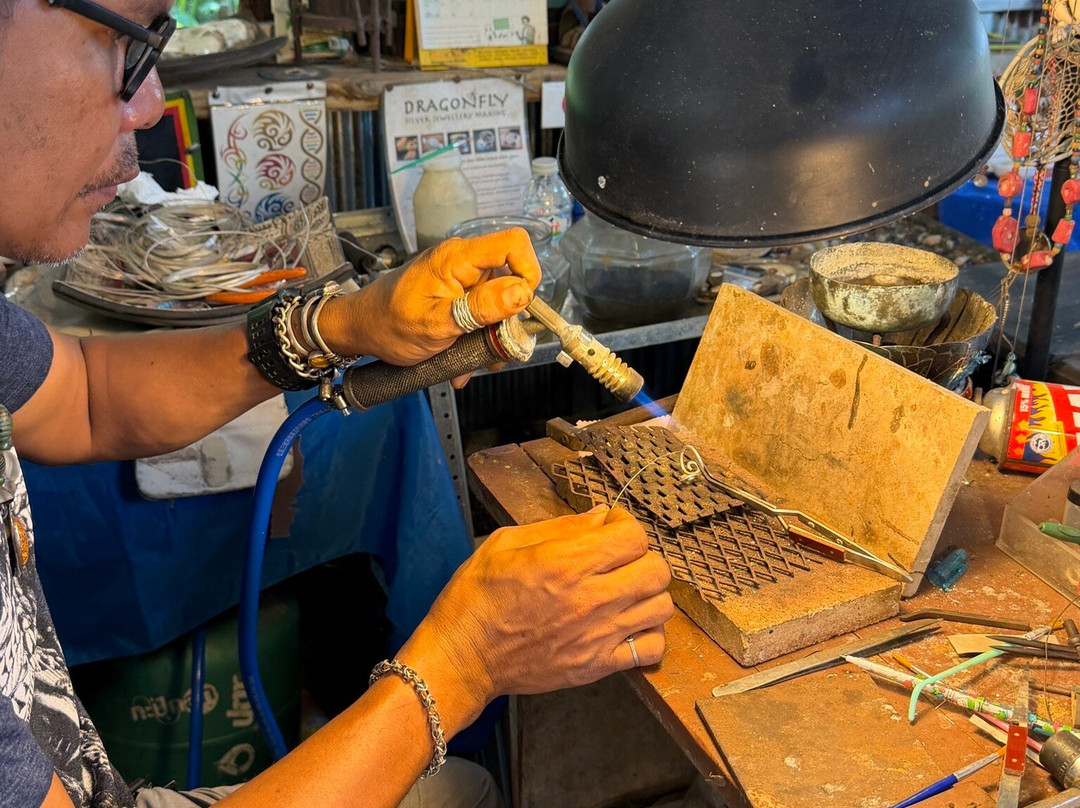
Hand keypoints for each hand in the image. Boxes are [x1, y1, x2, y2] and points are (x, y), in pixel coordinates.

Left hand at [323, 228, 541, 365]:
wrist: (361, 328)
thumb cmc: (388, 324)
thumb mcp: (436, 324)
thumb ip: (480, 308)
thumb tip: (521, 292)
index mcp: (457, 258)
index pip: (513, 243)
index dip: (528, 272)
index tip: (521, 307)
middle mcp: (463, 262)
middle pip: (511, 277)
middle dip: (509, 316)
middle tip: (495, 346)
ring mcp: (462, 277)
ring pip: (500, 300)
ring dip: (493, 333)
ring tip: (475, 358)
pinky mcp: (459, 293)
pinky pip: (483, 311)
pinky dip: (480, 336)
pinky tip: (465, 356)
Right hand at [396, 507, 672, 731]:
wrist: (462, 658)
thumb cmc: (476, 598)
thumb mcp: (505, 543)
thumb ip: (559, 527)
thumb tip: (600, 517)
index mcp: (565, 563)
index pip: (633, 536)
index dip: (626, 526)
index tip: (610, 530)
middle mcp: (590, 598)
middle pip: (657, 570)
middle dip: (643, 557)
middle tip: (620, 560)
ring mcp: (598, 636)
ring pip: (661, 608)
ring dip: (649, 594)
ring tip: (625, 592)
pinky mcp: (597, 666)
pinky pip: (651, 649)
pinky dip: (648, 634)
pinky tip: (627, 625)